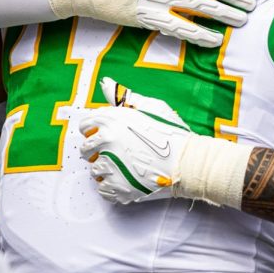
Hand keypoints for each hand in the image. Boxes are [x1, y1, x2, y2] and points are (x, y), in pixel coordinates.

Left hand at [76, 78, 193, 203]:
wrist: (188, 162)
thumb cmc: (172, 133)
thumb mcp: (152, 107)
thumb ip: (125, 97)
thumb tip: (105, 83)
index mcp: (111, 120)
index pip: (85, 126)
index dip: (95, 130)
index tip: (106, 135)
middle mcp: (106, 142)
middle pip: (86, 150)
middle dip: (98, 151)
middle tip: (119, 152)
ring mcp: (110, 167)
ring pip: (95, 171)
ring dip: (108, 170)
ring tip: (129, 166)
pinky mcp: (117, 188)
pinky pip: (103, 190)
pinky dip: (113, 187)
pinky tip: (128, 179)